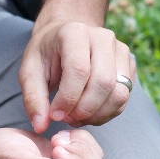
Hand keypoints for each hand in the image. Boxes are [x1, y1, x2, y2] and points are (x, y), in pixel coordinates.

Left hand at [19, 20, 136, 132]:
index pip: (79, 70)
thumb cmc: (47, 54)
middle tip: (67, 119)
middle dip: (85, 109)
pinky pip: (125, 97)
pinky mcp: (130, 65)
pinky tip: (90, 112)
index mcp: (75, 32)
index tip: (55, 114)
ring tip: (78, 117)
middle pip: (103, 83)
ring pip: (119, 93)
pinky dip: (108, 112)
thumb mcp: (29, 71)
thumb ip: (33, 98)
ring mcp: (120, 50)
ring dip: (98, 114)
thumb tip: (40, 126)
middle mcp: (103, 38)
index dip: (68, 99)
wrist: (67, 37)